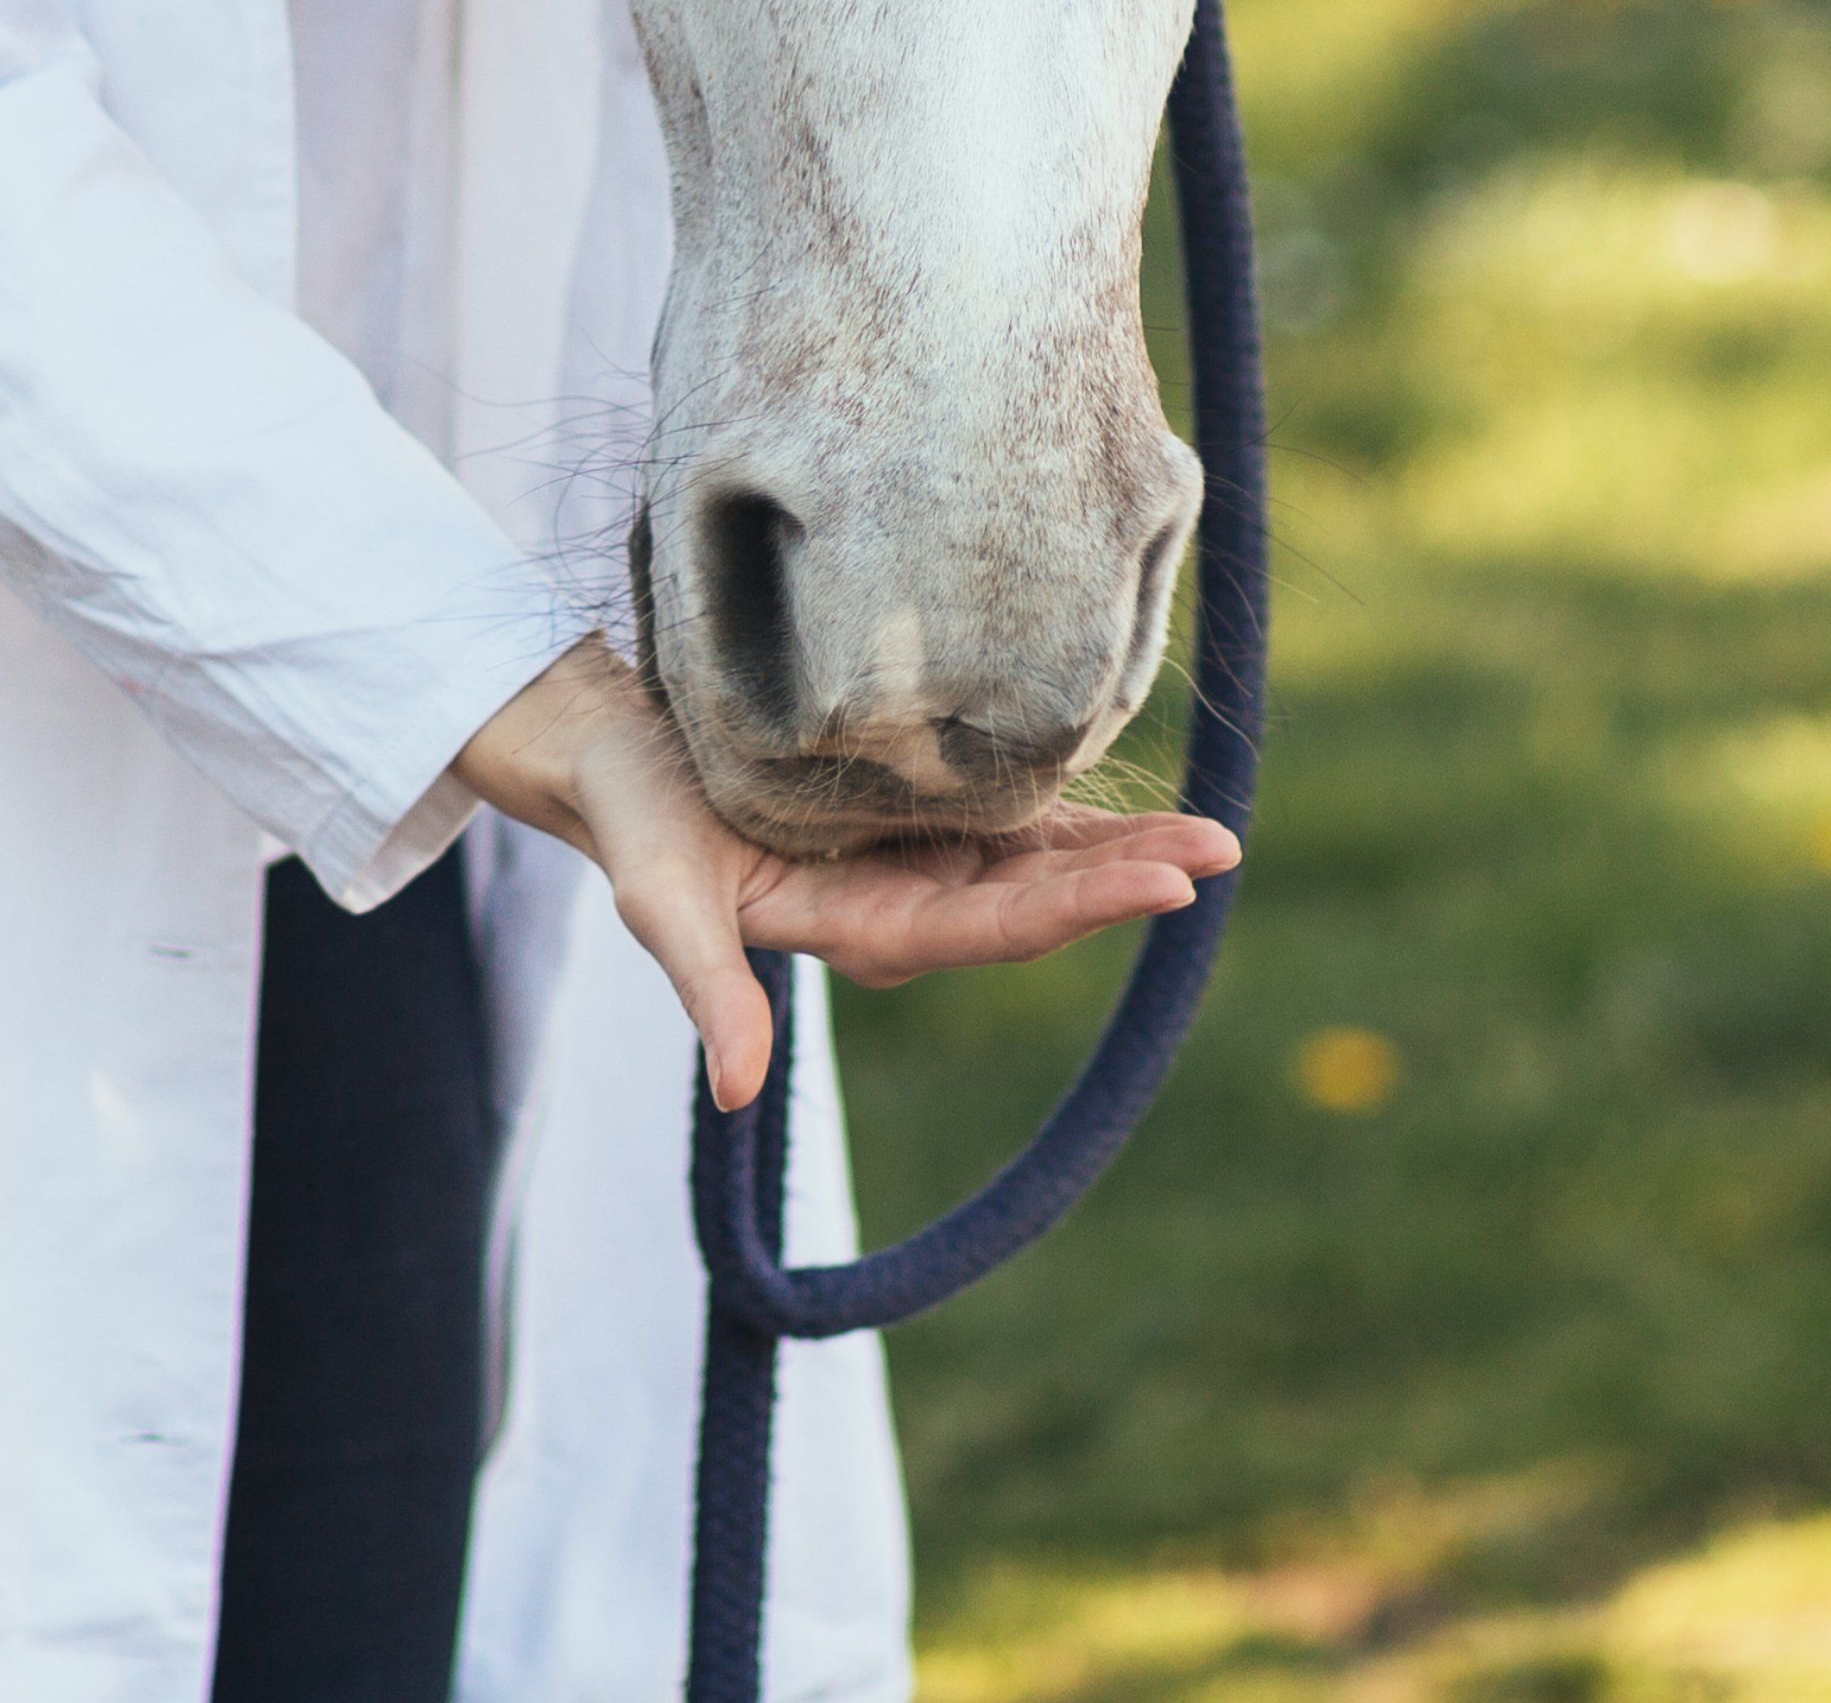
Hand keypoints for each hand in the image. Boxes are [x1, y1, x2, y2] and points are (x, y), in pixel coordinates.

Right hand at [443, 641, 1238, 1110]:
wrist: (610, 742)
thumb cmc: (634, 814)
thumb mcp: (660, 899)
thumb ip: (709, 990)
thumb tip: (740, 1089)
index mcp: (859, 930)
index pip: (987, 929)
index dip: (1076, 908)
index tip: (1165, 883)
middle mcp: (904, 901)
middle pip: (1033, 900)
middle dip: (1125, 879)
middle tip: (1220, 848)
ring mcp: (915, 855)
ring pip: (1039, 862)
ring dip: (1123, 849)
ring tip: (1216, 832)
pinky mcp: (914, 807)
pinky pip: (1014, 816)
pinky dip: (1079, 811)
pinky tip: (1143, 800)